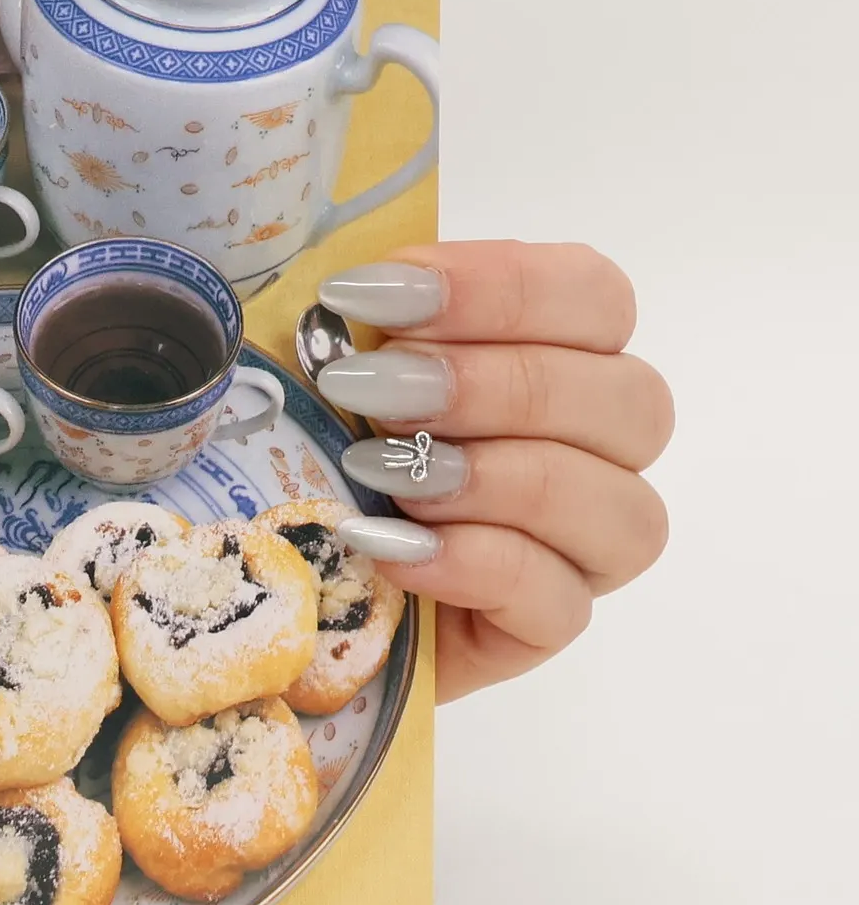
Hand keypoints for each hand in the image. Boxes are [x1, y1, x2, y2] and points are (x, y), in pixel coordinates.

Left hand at [312, 242, 672, 703]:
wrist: (275, 585)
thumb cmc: (307, 451)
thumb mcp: (311, 367)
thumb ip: (345, 313)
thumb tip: (336, 276)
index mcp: (560, 355)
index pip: (595, 297)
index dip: (499, 287)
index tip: (367, 297)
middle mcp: (596, 448)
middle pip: (629, 399)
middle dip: (489, 384)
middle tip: (363, 389)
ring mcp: (581, 547)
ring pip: (619, 507)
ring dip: (494, 476)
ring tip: (377, 470)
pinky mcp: (543, 628)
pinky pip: (559, 601)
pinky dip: (475, 565)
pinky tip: (389, 549)